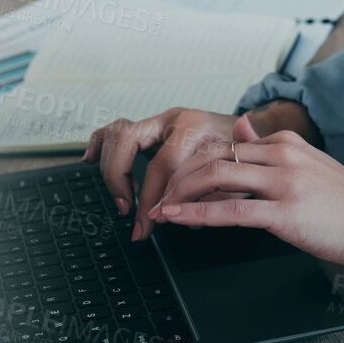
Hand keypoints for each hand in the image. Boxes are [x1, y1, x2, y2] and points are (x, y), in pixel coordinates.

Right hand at [83, 107, 236, 240]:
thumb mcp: (241, 170)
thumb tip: (193, 219)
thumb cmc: (244, 152)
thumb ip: (221, 191)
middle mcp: (174, 119)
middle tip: (128, 211)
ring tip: (122, 197)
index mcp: (195, 126)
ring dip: (111, 166)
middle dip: (121, 180)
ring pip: (117, 132)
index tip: (149, 224)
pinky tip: (90, 161)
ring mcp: (160, 120)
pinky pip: (114, 130)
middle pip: (128, 141)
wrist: (253, 130)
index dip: (152, 197)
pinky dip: (99, 145)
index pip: (163, 163)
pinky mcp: (151, 127)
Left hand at [151, 115, 343, 267]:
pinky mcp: (285, 212)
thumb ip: (271, 145)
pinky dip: (196, 213)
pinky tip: (177, 218)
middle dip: (178, 176)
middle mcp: (282, 155)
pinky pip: (231, 210)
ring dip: (180, 193)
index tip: (175, 181)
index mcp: (286, 142)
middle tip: (158, 196)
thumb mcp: (308, 162)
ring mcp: (284, 182)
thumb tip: (240, 124)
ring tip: (160, 209)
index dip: (194, 164)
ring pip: (216, 177)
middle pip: (214, 156)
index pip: (226, 145)